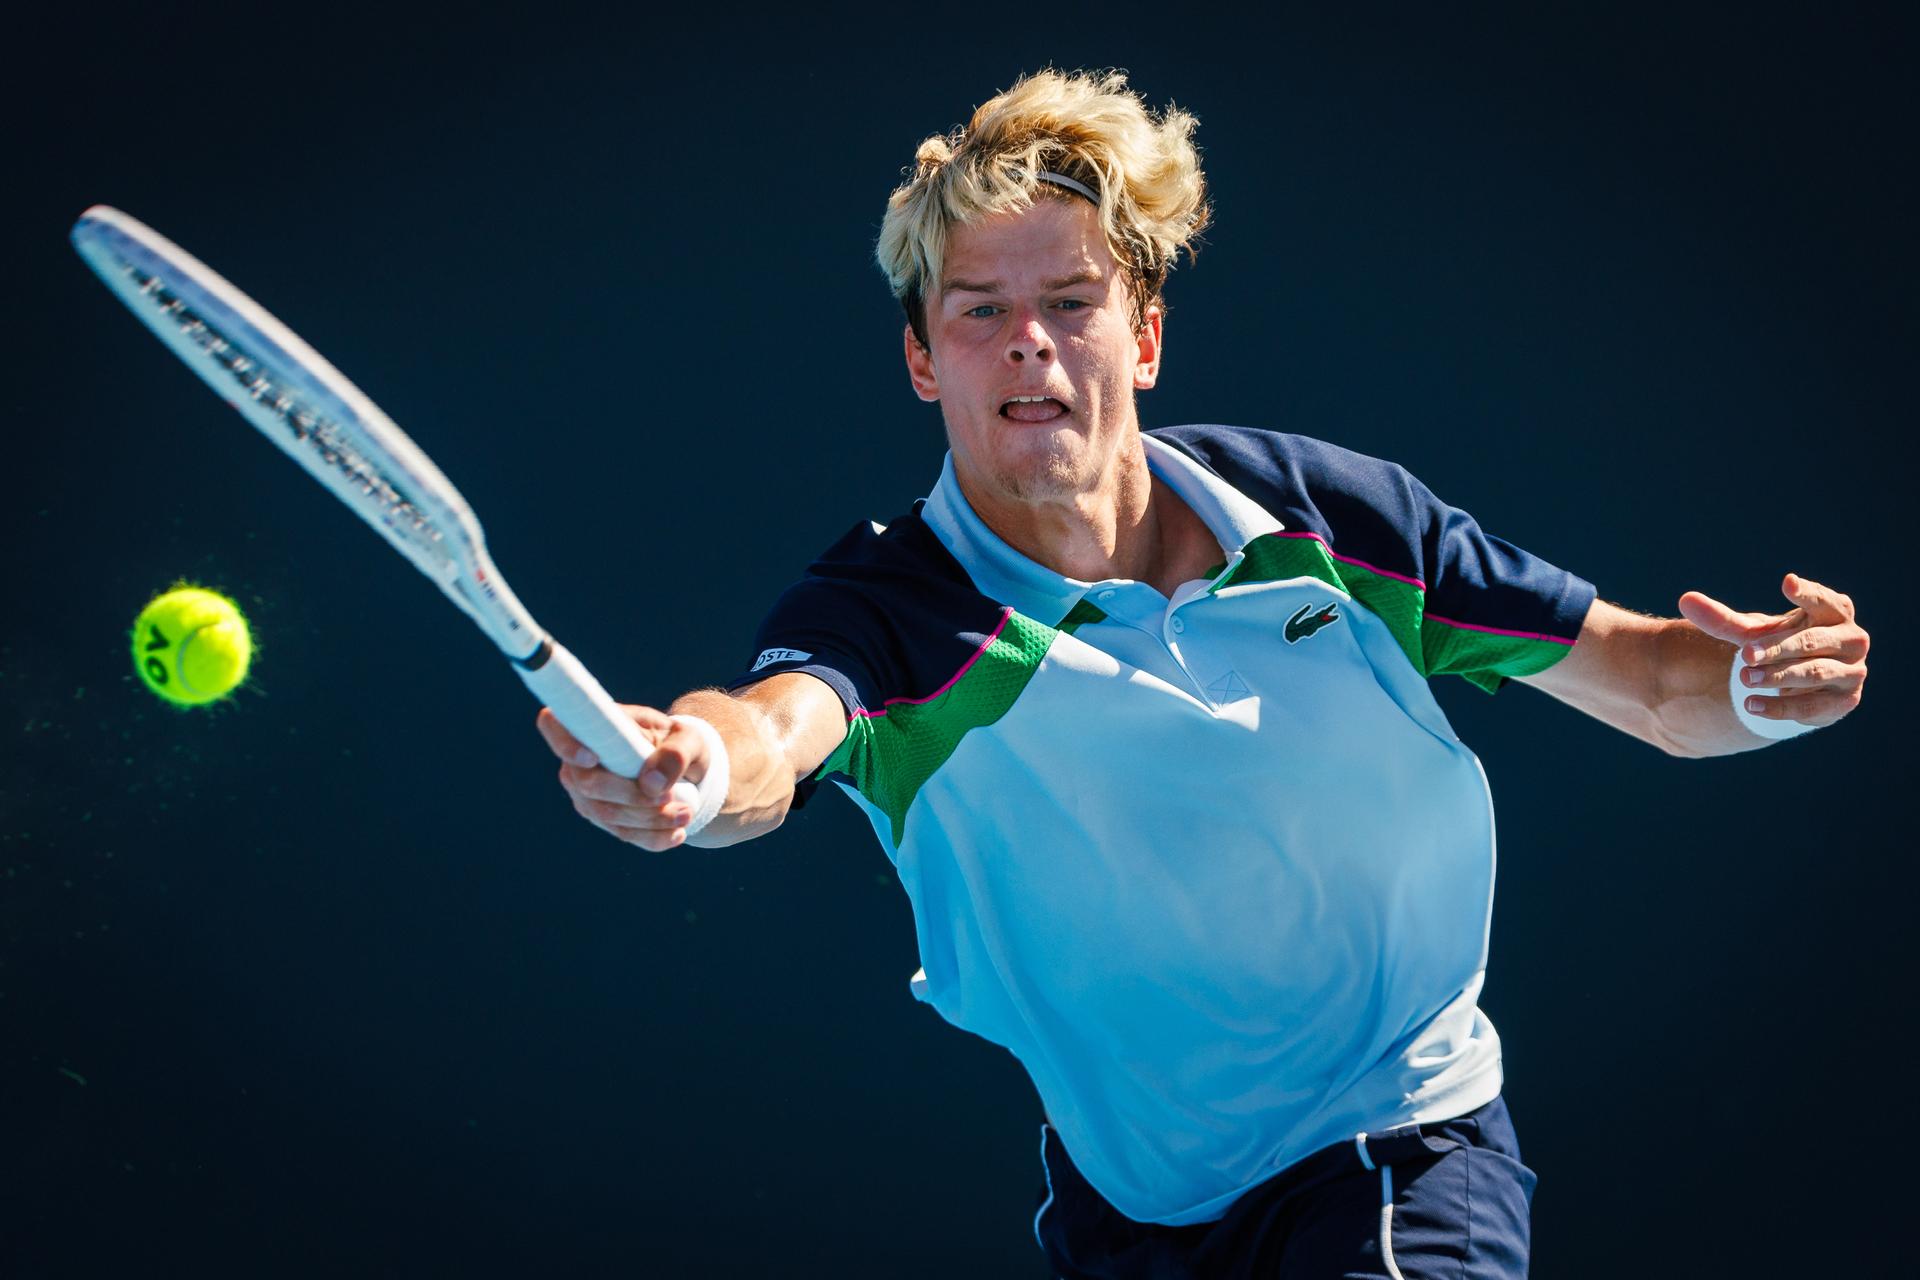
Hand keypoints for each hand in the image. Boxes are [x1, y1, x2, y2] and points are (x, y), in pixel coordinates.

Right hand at [535, 704, 709, 849]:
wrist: (683, 768)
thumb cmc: (679, 743)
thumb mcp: (689, 739)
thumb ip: (676, 753)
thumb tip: (651, 784)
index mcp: (595, 724)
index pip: (554, 725)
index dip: (565, 743)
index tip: (592, 758)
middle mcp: (578, 759)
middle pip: (588, 784)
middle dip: (633, 797)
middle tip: (672, 797)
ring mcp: (584, 792)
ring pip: (607, 814)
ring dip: (649, 820)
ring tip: (686, 814)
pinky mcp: (601, 817)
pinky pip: (621, 833)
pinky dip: (651, 837)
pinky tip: (677, 833)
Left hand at [1677, 573, 1868, 729]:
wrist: (1802, 685)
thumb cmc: (1781, 645)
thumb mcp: (1753, 633)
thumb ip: (1722, 620)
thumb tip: (1684, 599)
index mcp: (1835, 612)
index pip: (1825, 600)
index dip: (1808, 593)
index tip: (1787, 582)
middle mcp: (1851, 639)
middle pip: (1811, 642)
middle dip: (1776, 649)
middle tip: (1744, 655)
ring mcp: (1853, 671)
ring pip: (1814, 673)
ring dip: (1778, 677)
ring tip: (1744, 679)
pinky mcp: (1844, 701)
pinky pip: (1812, 705)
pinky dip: (1780, 707)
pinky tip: (1751, 706)